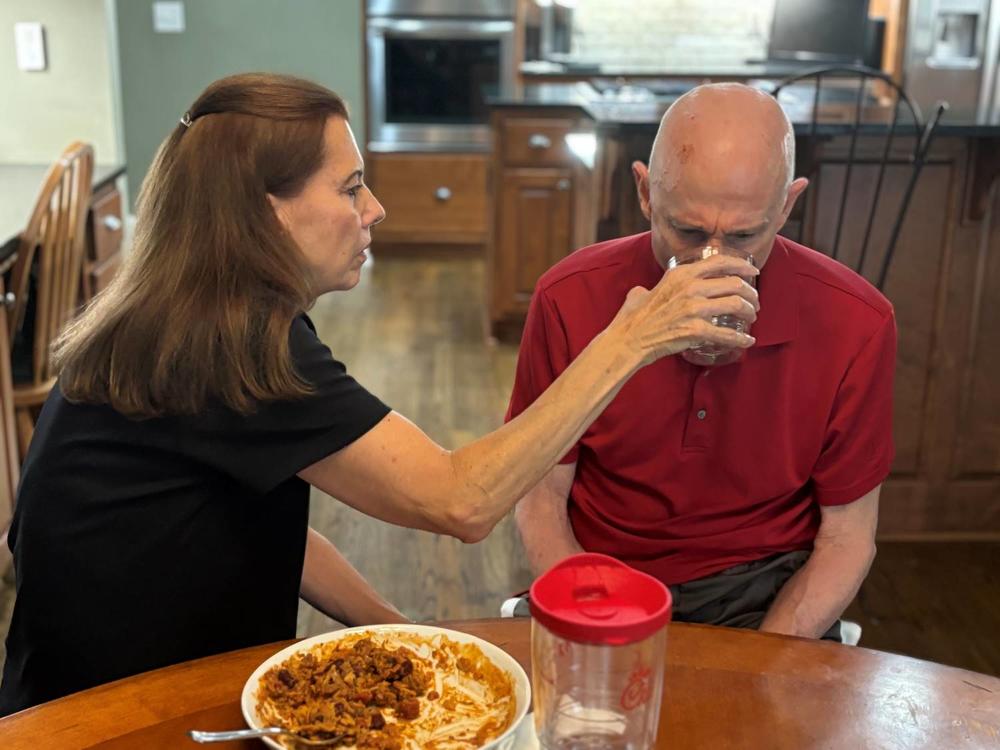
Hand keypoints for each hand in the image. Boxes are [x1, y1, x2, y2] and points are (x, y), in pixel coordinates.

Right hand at [610, 254, 758, 364]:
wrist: (627, 341)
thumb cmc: (632, 319)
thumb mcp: (641, 293)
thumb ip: (649, 288)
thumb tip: (644, 292)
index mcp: (680, 274)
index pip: (720, 262)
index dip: (741, 265)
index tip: (753, 272)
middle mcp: (690, 287)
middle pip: (734, 283)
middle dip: (750, 293)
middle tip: (754, 302)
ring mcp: (694, 308)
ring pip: (736, 304)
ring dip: (749, 312)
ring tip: (752, 318)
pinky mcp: (696, 330)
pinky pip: (727, 334)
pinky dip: (741, 339)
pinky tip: (747, 341)